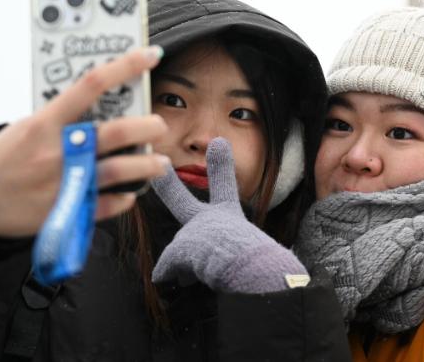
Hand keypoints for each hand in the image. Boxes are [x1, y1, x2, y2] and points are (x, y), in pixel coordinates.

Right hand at [0, 47, 169, 237]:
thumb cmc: (5, 156)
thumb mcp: (29, 125)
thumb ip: (65, 116)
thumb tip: (108, 102)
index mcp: (45, 122)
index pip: (92, 84)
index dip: (125, 66)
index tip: (150, 55)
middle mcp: (57, 151)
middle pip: (114, 132)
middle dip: (146, 127)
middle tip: (159, 124)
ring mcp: (63, 183)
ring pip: (117, 171)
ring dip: (146, 165)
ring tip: (160, 162)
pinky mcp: (67, 212)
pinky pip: (106, 205)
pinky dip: (124, 198)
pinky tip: (131, 192)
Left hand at [150, 138, 307, 293]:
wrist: (255, 270)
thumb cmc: (263, 265)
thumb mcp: (256, 255)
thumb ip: (233, 256)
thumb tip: (213, 261)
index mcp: (229, 217)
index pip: (224, 188)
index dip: (221, 167)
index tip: (218, 143)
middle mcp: (209, 221)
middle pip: (182, 202)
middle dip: (168, 187)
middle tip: (160, 170)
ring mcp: (193, 233)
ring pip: (178, 253)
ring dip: (184, 265)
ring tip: (205, 277)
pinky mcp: (179, 249)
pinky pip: (167, 269)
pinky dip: (170, 275)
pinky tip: (175, 281)